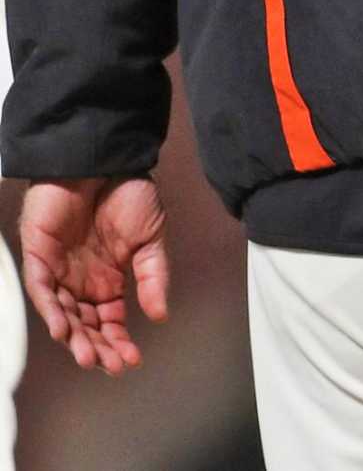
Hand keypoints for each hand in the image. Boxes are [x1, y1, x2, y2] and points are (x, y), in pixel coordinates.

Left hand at [19, 177, 169, 373]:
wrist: (105, 161)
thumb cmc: (129, 194)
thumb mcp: (151, 239)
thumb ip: (154, 276)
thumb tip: (160, 315)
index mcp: (107, 279)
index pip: (109, 320)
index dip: (118, 341)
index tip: (132, 359)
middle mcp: (81, 281)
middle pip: (85, 324)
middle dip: (98, 347)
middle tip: (111, 365)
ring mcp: (59, 271)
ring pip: (62, 314)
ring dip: (75, 337)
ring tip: (90, 357)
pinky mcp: (39, 257)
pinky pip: (42, 290)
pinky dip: (52, 310)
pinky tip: (64, 330)